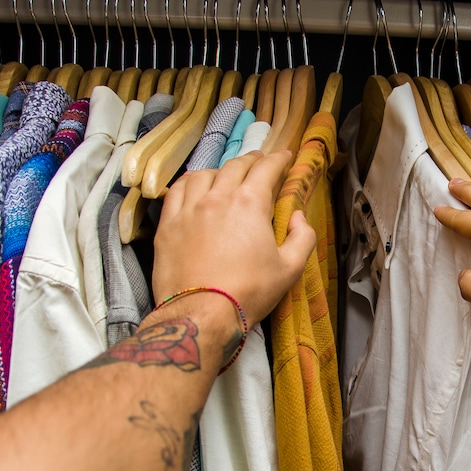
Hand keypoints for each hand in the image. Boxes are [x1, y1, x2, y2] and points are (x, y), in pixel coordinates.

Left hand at [151, 150, 315, 326]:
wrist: (201, 314)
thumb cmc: (249, 292)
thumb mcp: (290, 269)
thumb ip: (302, 237)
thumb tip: (298, 217)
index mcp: (250, 204)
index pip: (266, 169)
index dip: (278, 159)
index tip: (285, 156)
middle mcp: (217, 197)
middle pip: (235, 167)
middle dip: (251, 160)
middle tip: (259, 162)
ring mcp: (188, 209)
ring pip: (204, 174)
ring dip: (220, 170)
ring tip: (226, 175)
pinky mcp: (168, 225)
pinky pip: (176, 191)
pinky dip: (189, 183)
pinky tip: (193, 186)